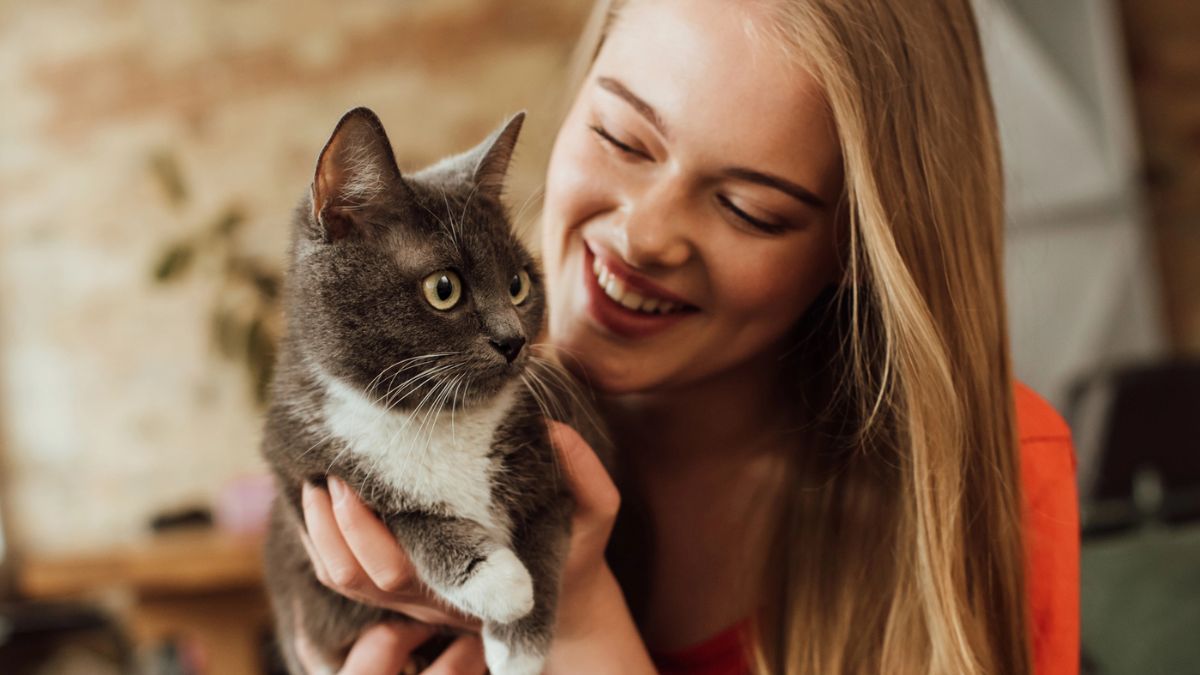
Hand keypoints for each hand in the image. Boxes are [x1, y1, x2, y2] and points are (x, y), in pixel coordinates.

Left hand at [300, 421, 653, 672]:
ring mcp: (411, 598)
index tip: (359, 481)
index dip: (365, 530)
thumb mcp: (595, 514)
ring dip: (321, 529)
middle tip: (334, 469)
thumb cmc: (574, 548)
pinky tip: (326, 493)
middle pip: (357, 575)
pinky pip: (341, 571)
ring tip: (320, 475)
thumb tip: (554, 431)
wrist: (561, 595)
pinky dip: (324, 536)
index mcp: (472, 584)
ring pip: (341, 576)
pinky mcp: (398, 586)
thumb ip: (587, 478)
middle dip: (336, 522)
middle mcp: (432, 598)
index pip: (401, 569)